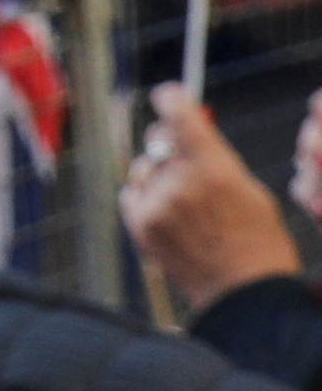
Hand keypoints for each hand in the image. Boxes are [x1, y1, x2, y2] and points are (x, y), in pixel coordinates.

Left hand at [124, 88, 304, 319]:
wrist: (245, 296)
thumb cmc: (257, 243)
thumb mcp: (250, 191)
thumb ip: (216, 159)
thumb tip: (190, 128)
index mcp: (213, 168)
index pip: (178, 114)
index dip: (172, 100)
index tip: (169, 95)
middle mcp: (180, 182)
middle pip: (157, 139)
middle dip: (168, 142)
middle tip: (181, 155)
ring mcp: (157, 204)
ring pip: (144, 169)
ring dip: (159, 176)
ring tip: (185, 203)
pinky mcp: (141, 226)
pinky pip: (132, 194)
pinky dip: (146, 199)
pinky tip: (169, 216)